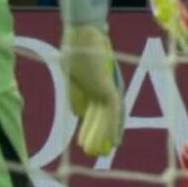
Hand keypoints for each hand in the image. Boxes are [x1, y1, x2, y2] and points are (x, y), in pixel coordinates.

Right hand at [62, 26, 124, 156]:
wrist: (83, 33)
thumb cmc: (76, 47)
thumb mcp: (73, 75)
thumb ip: (76, 95)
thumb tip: (77, 114)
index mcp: (96, 86)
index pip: (95, 112)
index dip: (92, 127)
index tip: (86, 141)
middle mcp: (105, 89)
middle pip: (103, 117)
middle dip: (100, 135)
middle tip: (98, 152)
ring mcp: (107, 89)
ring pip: (108, 119)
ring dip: (103, 137)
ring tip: (100, 153)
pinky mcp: (110, 89)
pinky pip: (112, 115)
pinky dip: (112, 130)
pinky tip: (114, 143)